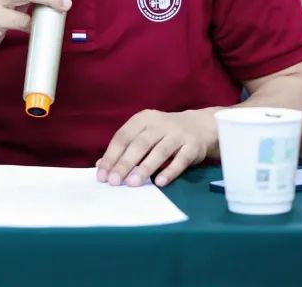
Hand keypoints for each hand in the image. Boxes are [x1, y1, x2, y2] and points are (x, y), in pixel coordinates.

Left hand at [96, 109, 217, 187]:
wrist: (199, 126)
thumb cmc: (163, 134)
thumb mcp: (143, 135)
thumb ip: (124, 149)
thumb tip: (102, 166)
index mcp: (143, 119)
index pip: (123, 137)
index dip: (111, 156)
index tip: (102, 175)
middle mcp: (159, 124)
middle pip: (139, 144)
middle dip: (125, 163)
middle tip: (114, 181)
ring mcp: (177, 134)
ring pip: (159, 151)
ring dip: (145, 168)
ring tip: (133, 183)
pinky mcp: (193, 146)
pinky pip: (181, 160)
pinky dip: (170, 171)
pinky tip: (159, 183)